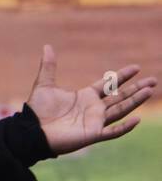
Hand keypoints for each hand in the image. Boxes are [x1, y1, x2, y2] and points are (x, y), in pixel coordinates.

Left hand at [26, 45, 155, 155]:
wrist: (31, 130)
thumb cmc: (38, 111)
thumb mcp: (44, 84)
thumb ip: (48, 67)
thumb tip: (46, 46)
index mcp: (85, 96)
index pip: (108, 85)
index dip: (122, 76)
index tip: (136, 68)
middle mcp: (93, 108)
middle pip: (120, 97)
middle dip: (136, 89)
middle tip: (153, 80)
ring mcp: (94, 121)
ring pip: (120, 110)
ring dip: (135, 101)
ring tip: (149, 91)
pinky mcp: (92, 134)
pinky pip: (113, 131)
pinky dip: (124, 127)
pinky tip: (137, 119)